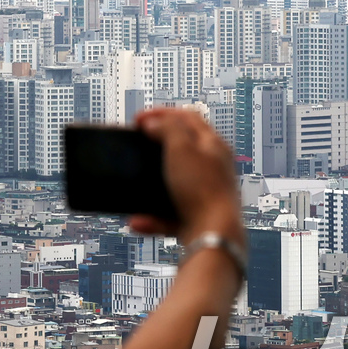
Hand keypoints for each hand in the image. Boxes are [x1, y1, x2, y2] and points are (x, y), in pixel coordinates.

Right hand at [128, 108, 241, 244]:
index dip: (160, 113)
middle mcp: (213, 167)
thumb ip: (167, 128)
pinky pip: (168, 212)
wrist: (214, 235)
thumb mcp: (180, 148)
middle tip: (139, 143)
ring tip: (133, 183)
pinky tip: (137, 220)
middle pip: (182, 147)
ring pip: (173, 181)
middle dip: (157, 145)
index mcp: (213, 145)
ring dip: (150, 182)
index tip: (138, 120)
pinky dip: (151, 216)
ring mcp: (205, 192)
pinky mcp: (196, 216)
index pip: (187, 117)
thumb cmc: (202, 190)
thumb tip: (154, 122)